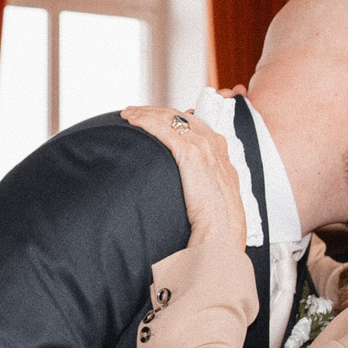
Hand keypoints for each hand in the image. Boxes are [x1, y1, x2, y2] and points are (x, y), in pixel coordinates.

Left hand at [120, 107, 245, 246]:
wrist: (220, 236)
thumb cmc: (216, 223)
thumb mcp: (212, 195)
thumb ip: (201, 180)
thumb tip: (185, 182)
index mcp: (220, 152)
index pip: (193, 123)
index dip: (170, 117)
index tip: (151, 117)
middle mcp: (214, 143)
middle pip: (180, 116)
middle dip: (154, 111)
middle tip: (133, 111)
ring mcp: (204, 147)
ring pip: (170, 119)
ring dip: (146, 113)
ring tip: (127, 113)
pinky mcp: (190, 154)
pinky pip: (163, 130)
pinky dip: (145, 122)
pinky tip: (131, 121)